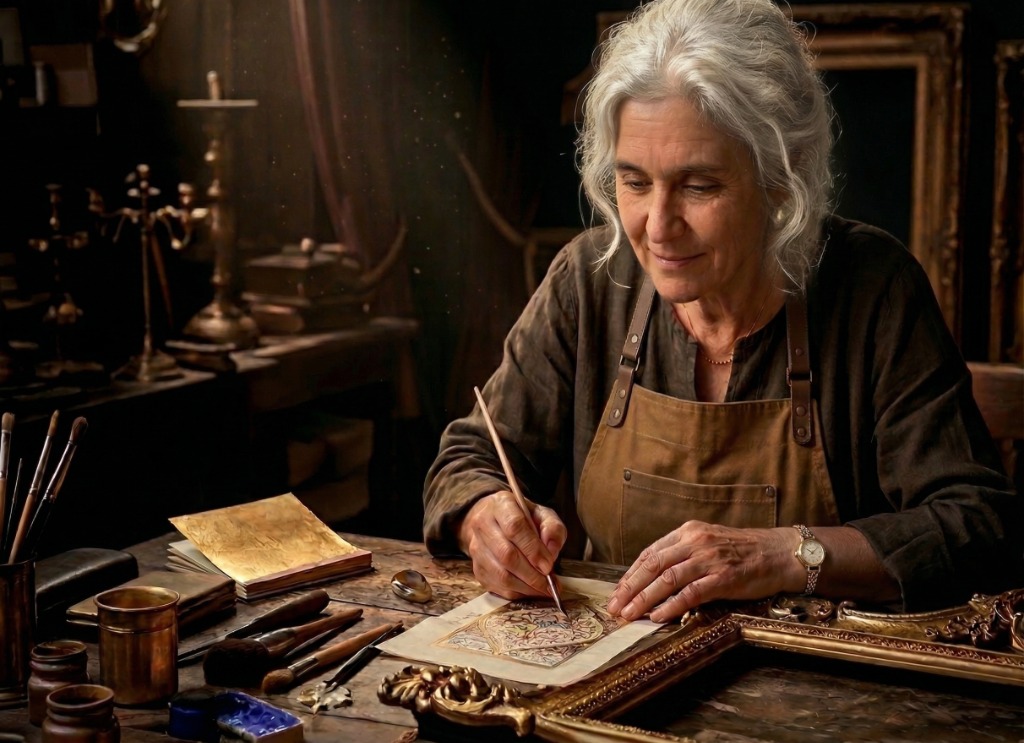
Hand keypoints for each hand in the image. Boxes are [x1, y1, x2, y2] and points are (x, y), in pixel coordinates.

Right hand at [457, 491, 566, 598]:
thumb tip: (552, 552)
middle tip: (550, 584)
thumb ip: (553, 529)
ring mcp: (476, 547)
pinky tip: (530, 590)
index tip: (549, 566)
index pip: (515, 528)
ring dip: (525, 586)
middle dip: (532, 574)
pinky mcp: (476, 567)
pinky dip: (517, 592)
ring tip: (544, 589)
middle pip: (506, 555)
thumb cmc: (522, 517)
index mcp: (501, 505)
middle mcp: (483, 524)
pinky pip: (496, 586)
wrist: (492, 519)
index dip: (533, 549)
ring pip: (500, 574)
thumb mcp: (542, 514)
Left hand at [606, 521, 799, 622]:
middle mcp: (695, 542)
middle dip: (630, 588)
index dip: (631, 574)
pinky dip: (672, 605)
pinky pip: (691, 593)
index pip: (650, 553)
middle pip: (653, 565)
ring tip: (630, 615)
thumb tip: (653, 576)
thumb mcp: (708, 542)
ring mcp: (709, 559)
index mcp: (688, 532)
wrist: (779, 552)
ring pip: (668, 579)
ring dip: (645, 599)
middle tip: (615, 606)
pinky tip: (658, 616)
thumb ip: (682, 554)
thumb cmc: (743, 550)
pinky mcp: (724, 578)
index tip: (617, 592)